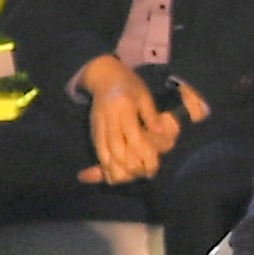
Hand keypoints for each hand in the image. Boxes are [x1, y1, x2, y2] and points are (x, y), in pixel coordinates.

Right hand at [76, 54, 179, 184]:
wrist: (103, 75)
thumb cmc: (129, 84)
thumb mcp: (144, 94)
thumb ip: (151, 114)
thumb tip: (160, 132)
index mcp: (123, 107)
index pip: (133, 137)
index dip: (144, 154)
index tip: (153, 167)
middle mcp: (108, 117)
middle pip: (116, 148)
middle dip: (129, 166)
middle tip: (141, 175)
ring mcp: (98, 124)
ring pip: (103, 151)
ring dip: (114, 169)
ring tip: (126, 179)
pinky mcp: (93, 130)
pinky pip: (97, 149)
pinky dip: (103, 164)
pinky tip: (111, 173)